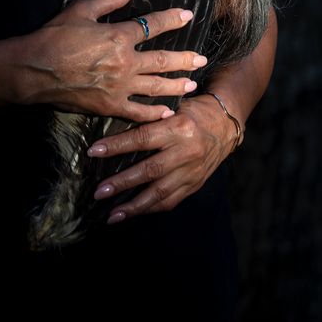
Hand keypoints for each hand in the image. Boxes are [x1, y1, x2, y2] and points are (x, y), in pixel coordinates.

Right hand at [13, 0, 205, 121]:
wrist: (33, 71)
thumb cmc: (54, 38)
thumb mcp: (81, 11)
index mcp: (118, 36)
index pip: (153, 25)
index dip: (172, 19)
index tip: (187, 15)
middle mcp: (124, 62)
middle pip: (162, 61)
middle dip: (185, 59)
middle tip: (202, 59)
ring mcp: (118, 87)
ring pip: (155, 87)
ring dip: (176, 85)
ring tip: (192, 85)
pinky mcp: (108, 106)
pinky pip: (137, 111)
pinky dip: (153, 112)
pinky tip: (165, 112)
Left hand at [86, 92, 238, 222]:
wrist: (227, 124)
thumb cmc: (194, 110)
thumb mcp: (173, 107)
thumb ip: (151, 120)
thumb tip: (119, 131)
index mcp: (178, 127)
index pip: (141, 138)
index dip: (116, 146)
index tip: (94, 152)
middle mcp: (186, 152)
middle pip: (149, 170)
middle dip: (122, 183)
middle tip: (99, 192)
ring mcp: (192, 171)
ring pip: (160, 193)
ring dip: (134, 206)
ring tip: (112, 215)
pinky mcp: (195, 184)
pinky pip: (171, 201)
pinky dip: (151, 209)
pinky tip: (134, 213)